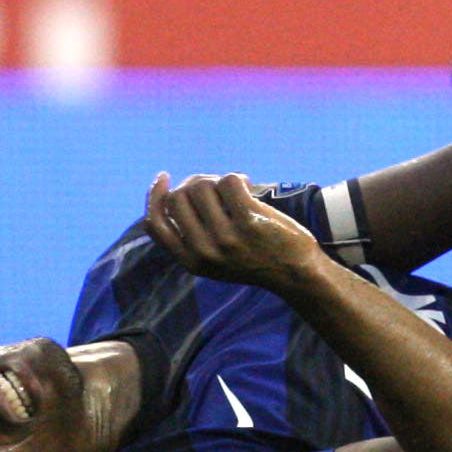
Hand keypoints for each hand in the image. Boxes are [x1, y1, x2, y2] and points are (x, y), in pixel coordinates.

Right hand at [145, 172, 323, 287]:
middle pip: (178, 197)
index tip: (164, 178)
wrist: (296, 273)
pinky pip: (230, 181)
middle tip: (214, 186)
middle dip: (195, 184)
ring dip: (219, 180)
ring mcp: (227, 237)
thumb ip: (191, 236)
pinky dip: (238, 178)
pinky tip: (248, 186)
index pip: (156, 224)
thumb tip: (173, 190)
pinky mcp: (250, 221)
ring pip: (203, 186)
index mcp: (191, 261)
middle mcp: (205, 251)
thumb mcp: (215, 260)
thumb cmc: (255, 260)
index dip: (154, 196)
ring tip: (235, 189)